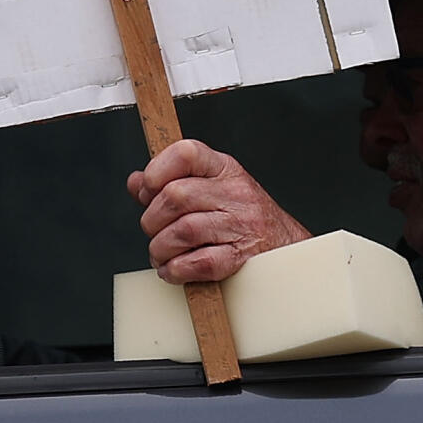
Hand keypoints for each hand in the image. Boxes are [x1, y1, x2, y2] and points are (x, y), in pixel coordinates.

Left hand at [125, 138, 310, 283]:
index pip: (186, 152)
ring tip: (161, 255)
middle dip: (153, 220)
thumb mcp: (210, 188)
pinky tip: (173, 270)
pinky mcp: (241, 257)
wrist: (286, 247)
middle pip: (176, 196)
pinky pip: (198, 263)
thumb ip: (170, 183)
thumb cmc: (242, 217)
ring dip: (160, 249)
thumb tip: (136, 182)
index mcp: (224, 168)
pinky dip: (176, 270)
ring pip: (182, 231)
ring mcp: (241, 224)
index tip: (148, 189)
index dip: (157, 170)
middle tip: (154, 231)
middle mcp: (235, 192)